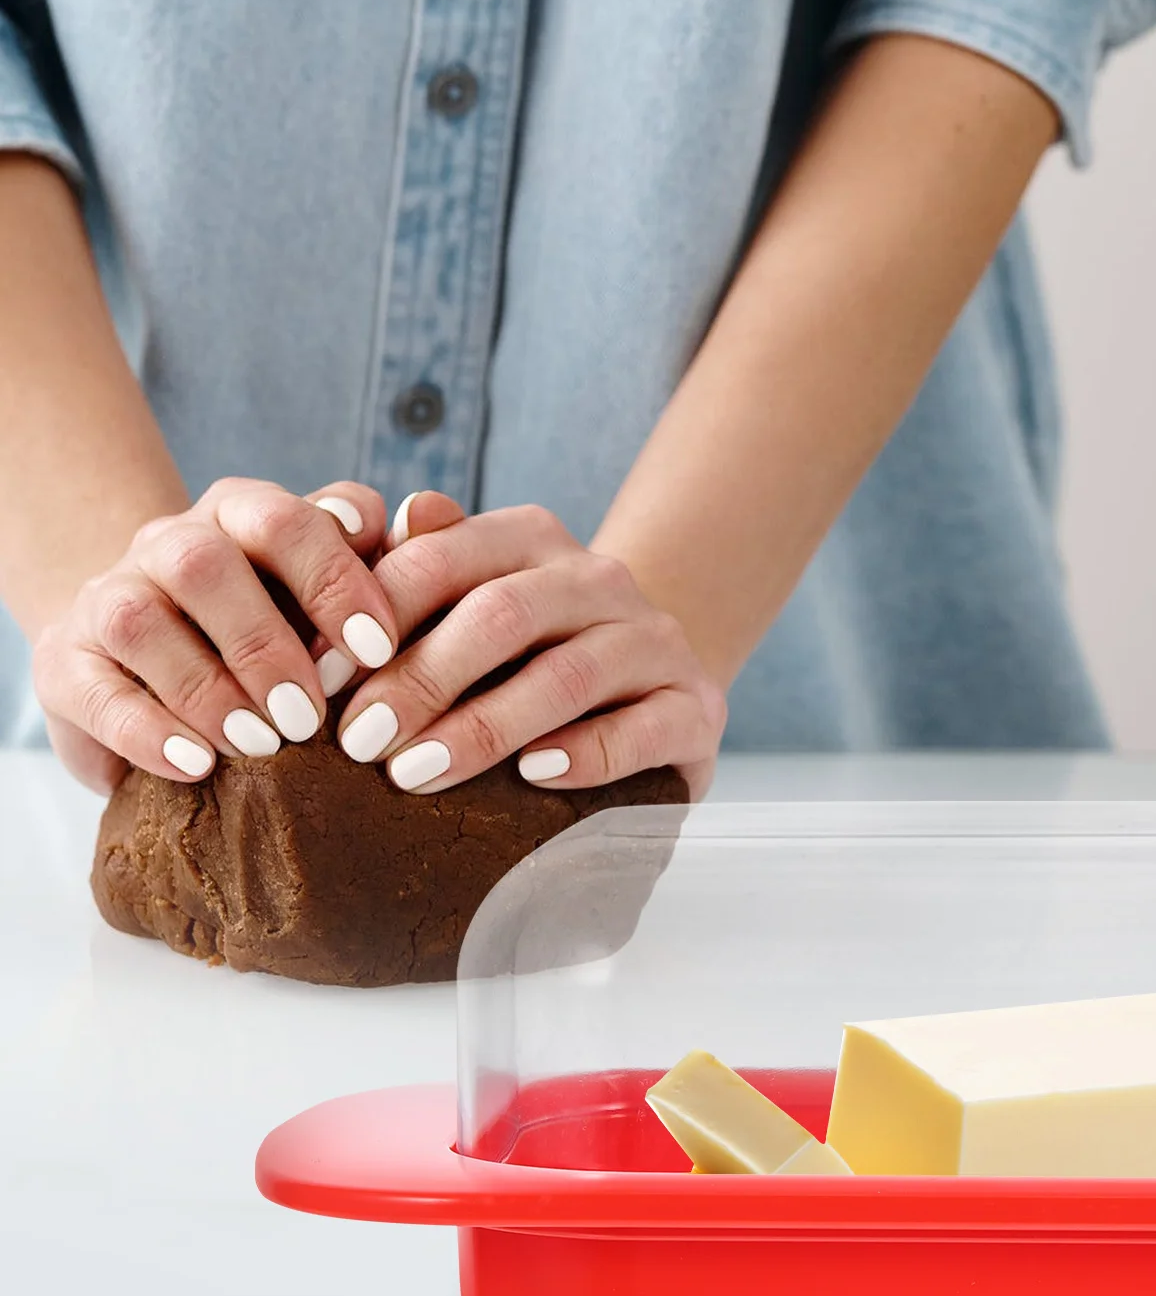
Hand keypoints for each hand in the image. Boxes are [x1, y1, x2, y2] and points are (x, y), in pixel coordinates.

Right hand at [33, 479, 399, 792]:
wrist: (160, 662)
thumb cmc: (278, 628)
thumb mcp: (334, 597)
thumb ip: (387, 556)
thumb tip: (434, 518)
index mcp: (246, 514)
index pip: (290, 518)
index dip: (337, 579)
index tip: (381, 648)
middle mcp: (172, 541)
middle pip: (206, 561)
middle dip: (266, 642)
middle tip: (312, 715)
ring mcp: (110, 595)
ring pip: (142, 620)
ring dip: (209, 688)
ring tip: (263, 745)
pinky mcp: (66, 663)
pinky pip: (93, 688)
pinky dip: (147, 731)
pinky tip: (197, 765)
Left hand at [335, 497, 725, 798]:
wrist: (647, 691)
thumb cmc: (527, 656)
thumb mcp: (468, 606)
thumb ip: (420, 567)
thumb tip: (380, 518)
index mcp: (533, 538)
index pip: (444, 557)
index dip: (375, 615)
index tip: (320, 679)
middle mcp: (600, 578)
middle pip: (503, 614)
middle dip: (421, 679)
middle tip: (358, 744)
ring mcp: (655, 642)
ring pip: (569, 674)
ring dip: (485, 727)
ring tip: (416, 775)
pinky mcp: (695, 709)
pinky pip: (642, 729)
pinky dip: (585, 753)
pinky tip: (533, 777)